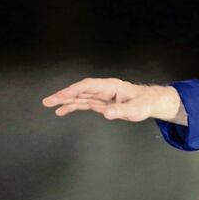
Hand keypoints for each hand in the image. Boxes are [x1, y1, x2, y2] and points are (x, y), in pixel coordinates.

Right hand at [42, 78, 187, 124]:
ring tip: (50, 105)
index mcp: (110, 86)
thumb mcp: (135, 109)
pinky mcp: (101, 102)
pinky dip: (73, 106)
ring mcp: (101, 95)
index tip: (62, 96)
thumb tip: (106, 113)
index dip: (74, 91)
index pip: (88, 86)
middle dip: (64, 95)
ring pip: (80, 96)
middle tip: (48, 101)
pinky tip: (63, 110)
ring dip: (65, 100)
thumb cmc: (144, 103)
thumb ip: (121, 110)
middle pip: (80, 90)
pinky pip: (84, 103)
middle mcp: (103, 89)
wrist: (150, 101)